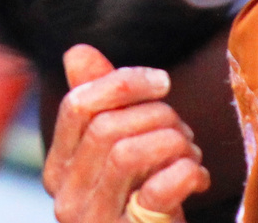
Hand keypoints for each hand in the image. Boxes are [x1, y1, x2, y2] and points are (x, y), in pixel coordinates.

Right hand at [42, 45, 209, 222]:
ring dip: (171, 142)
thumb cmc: (143, 203)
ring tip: (191, 152)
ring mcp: (95, 222)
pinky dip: (186, 173)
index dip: (122, 83)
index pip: (77, 106)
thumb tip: (76, 52)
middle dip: (156, 115)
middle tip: (183, 128)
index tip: (162, 81)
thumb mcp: (122, 152)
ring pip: (127, 154)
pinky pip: (157, 191)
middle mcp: (67, 197)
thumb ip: (100, 103)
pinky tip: (198, 177)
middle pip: (104, 128)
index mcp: (59, 169)